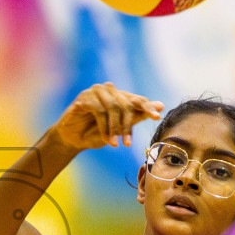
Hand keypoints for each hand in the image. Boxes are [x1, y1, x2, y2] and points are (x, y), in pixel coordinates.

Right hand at [48, 82, 162, 150]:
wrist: (73, 139)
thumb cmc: (97, 133)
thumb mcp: (120, 128)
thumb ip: (138, 116)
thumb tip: (161, 106)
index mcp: (120, 96)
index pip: (138, 99)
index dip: (147, 107)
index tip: (156, 117)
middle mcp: (110, 90)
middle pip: (126, 105)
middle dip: (127, 126)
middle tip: (128, 144)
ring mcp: (96, 91)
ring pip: (113, 107)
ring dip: (114, 129)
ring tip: (114, 144)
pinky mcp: (84, 97)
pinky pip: (99, 110)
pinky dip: (103, 127)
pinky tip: (105, 139)